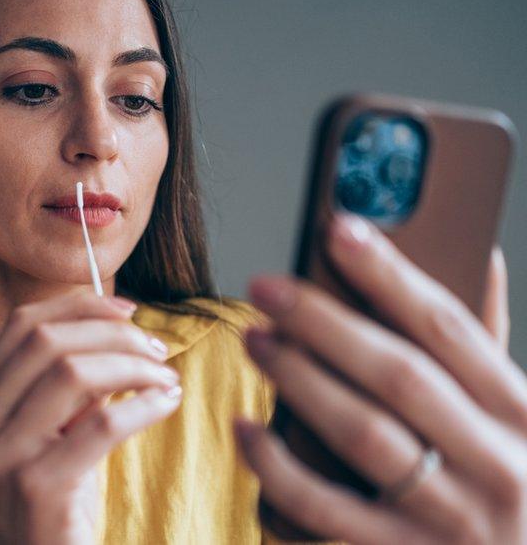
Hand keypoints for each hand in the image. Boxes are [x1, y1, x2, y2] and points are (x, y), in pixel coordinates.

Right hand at [0, 292, 182, 543]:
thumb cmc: (52, 504)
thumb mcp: (50, 435)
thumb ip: (69, 388)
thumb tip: (120, 333)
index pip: (22, 326)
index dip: (78, 305)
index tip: (128, 310)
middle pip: (47, 341)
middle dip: (112, 333)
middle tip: (157, 349)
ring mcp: (3, 456)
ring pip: (72, 373)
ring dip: (132, 366)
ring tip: (165, 378)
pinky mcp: (37, 487)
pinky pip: (101, 425)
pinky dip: (144, 406)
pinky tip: (166, 404)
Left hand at [237, 213, 526, 544]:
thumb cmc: (501, 477)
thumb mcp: (513, 415)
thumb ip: (486, 343)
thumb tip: (477, 253)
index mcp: (522, 413)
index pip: (449, 328)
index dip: (390, 274)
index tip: (339, 228)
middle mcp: (496, 464)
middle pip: (398, 375)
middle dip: (324, 323)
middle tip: (266, 288)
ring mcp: (451, 516)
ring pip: (363, 434)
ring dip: (299, 380)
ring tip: (255, 340)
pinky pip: (326, 508)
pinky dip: (278, 466)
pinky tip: (245, 428)